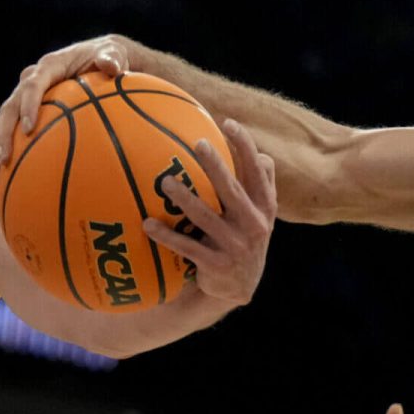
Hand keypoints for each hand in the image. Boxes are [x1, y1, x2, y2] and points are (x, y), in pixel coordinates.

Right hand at [0, 35, 129, 168]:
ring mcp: (27, 96)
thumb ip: (112, 59)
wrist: (99, 57)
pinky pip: (12, 130)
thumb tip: (111, 66)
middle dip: (4, 133)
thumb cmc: (108, 57)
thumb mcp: (113, 54)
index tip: (28, 129)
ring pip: (3, 121)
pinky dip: (6, 151)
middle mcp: (32, 80)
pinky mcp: (27, 109)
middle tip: (6, 157)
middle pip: (10, 106)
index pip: (33, 85)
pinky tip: (6, 177)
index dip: (28, 106)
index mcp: (50, 66)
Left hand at [146, 119, 276, 306]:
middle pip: (232, 190)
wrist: (240, 289)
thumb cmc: (245, 238)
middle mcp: (254, 224)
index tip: (227, 124)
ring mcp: (236, 246)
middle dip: (216, 166)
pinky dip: (167, 236)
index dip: (245, 147)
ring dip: (184, 198)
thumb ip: (262, 184)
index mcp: (265, 206)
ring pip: (206, 217)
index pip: (257, 171)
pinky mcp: (217, 265)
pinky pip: (187, 247)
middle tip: (198, 144)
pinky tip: (147, 225)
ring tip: (165, 183)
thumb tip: (260, 151)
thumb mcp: (261, 214)